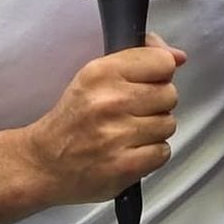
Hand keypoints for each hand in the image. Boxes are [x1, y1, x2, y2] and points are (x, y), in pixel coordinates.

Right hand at [21, 37, 185, 205]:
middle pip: (169, 94)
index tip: (149, 80)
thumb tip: (179, 56)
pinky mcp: (124, 166)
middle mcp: (110, 101)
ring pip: (168, 124)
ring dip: (154, 129)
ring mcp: (117, 135)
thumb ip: (139, 57)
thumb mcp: (96, 74)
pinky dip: (151, 153)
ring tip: (130, 132)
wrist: (44, 162)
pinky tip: (131, 150)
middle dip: (157, 103)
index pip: (162, 62)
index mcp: (101, 72)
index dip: (161, 71)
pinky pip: (163, 152)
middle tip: (134, 110)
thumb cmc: (73, 117)